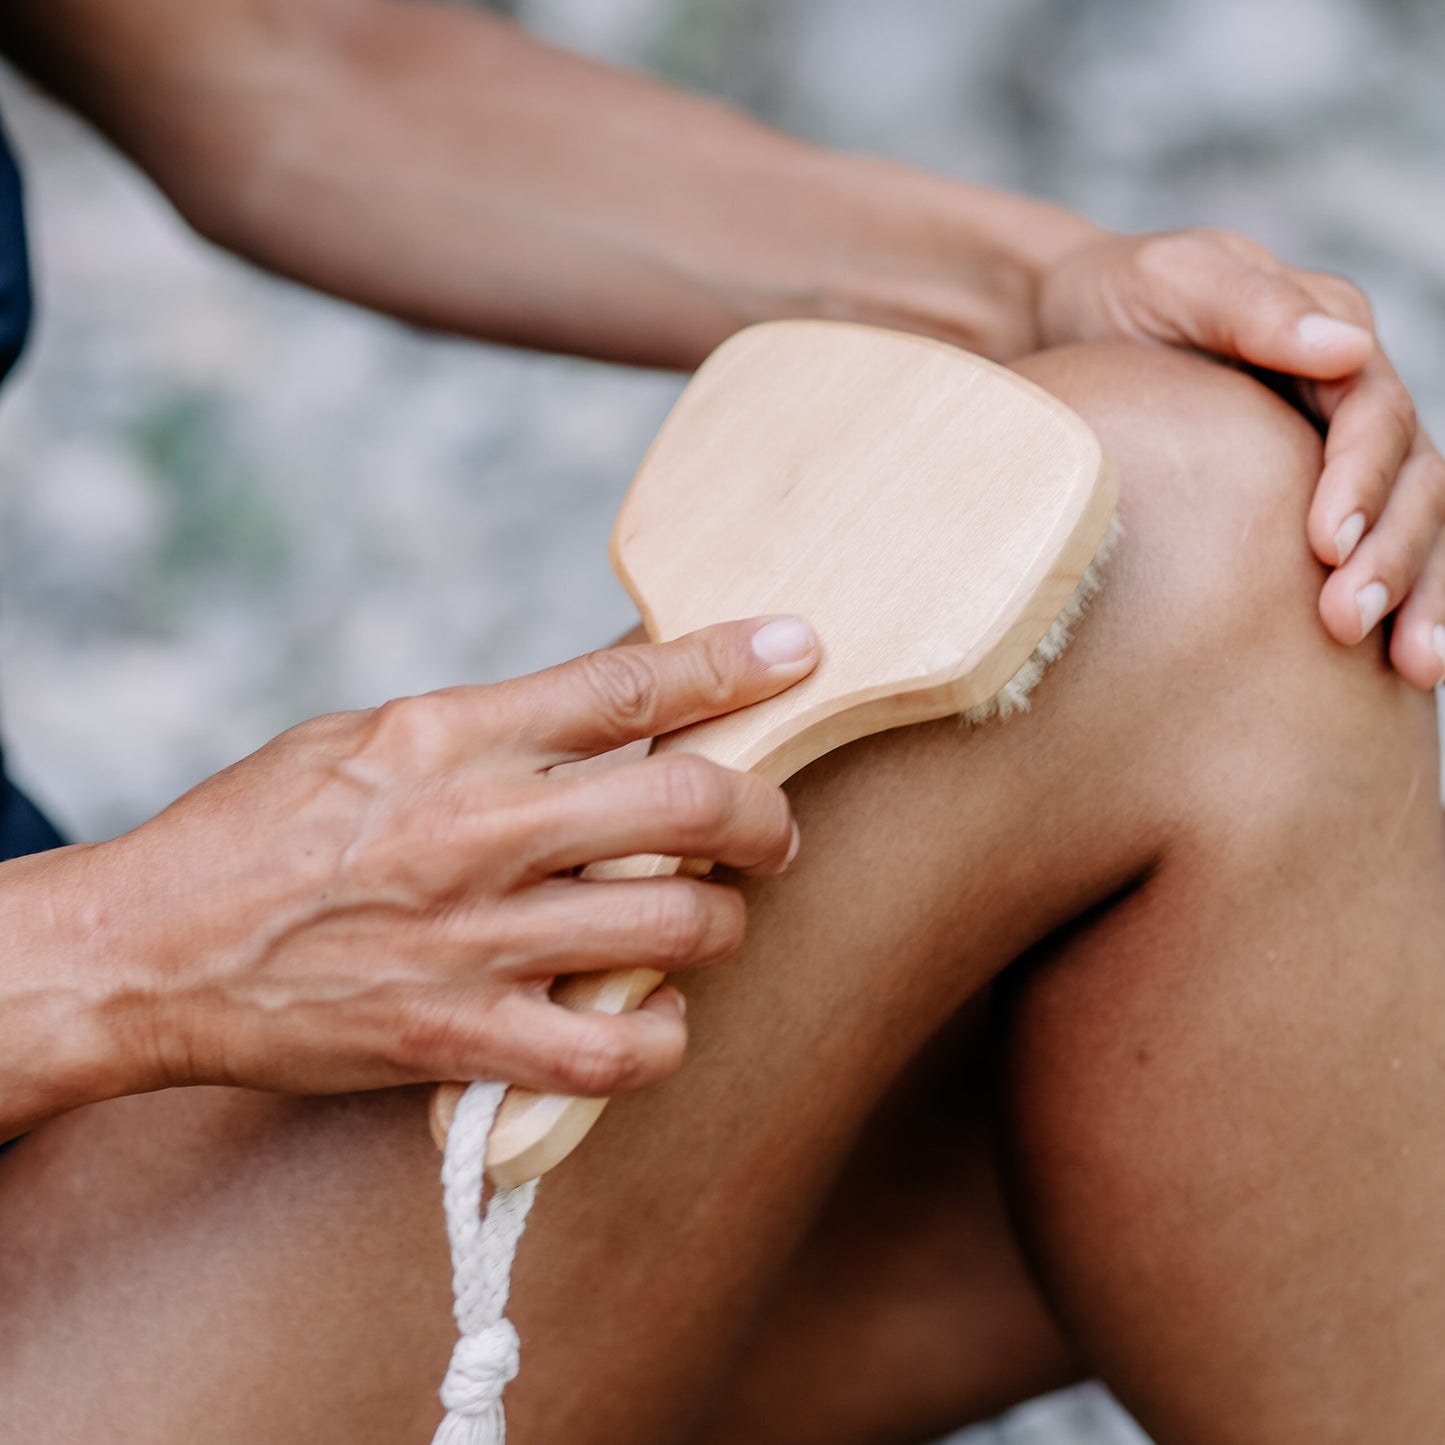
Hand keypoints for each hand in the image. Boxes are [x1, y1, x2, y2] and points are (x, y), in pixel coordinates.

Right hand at [53, 617, 818, 1112]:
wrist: (149, 952)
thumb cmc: (261, 832)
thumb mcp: (376, 734)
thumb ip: (499, 724)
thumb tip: (621, 707)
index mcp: (452, 735)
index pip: (626, 683)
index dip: (730, 659)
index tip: (796, 648)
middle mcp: (479, 831)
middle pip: (689, 805)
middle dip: (765, 815)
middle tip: (772, 827)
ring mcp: (476, 941)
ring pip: (678, 928)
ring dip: (719, 922)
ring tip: (703, 920)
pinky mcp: (461, 1041)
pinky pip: (613, 1054)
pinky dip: (658, 1038)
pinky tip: (648, 1017)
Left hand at [1038, 229, 1444, 687]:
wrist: (1071, 324)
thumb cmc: (1119, 298)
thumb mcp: (1172, 278)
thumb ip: (1248, 307)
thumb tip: (1345, 348)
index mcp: (1330, 335)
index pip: (1375, 413)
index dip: (1359, 479)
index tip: (1325, 545)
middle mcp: (1350, 396)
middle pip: (1410, 478)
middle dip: (1394, 555)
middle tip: (1348, 622)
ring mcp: (1335, 451)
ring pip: (1410, 523)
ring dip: (1416, 593)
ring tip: (1410, 667)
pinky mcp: (1306, 498)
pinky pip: (1369, 551)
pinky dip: (1394, 603)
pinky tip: (1394, 672)